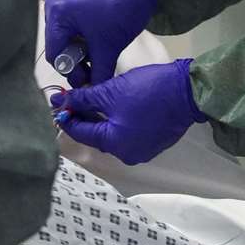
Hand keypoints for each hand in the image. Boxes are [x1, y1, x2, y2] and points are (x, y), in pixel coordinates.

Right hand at [43, 0, 156, 85]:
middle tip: (92, 75)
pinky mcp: (71, 9)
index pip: (55, 55)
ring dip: (80, 56)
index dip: (70, 72)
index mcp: (57, 16)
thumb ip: (97, 75)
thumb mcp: (107, 48)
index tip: (87, 82)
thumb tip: (92, 94)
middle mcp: (53, 10)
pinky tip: (95, 51)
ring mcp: (61, 9)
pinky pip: (71, 35)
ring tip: (97, 63)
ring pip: (65, 44)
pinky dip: (82, 46)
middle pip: (58, 50)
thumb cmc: (120, 13)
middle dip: (75, 65)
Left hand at [54, 59, 205, 165]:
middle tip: (73, 98)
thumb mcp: (110, 92)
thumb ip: (84, 99)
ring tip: (91, 98)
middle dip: (84, 116)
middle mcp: (127, 154)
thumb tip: (62, 102)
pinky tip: (114, 105)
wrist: (188, 91)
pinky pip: (128, 133)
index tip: (56, 103)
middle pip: (97, 135)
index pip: (82, 133)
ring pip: (113, 134)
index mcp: (115, 145)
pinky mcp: (154, 142)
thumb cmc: (146, 91)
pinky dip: (118, 121)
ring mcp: (143, 150)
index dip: (67, 117)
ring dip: (101, 118)